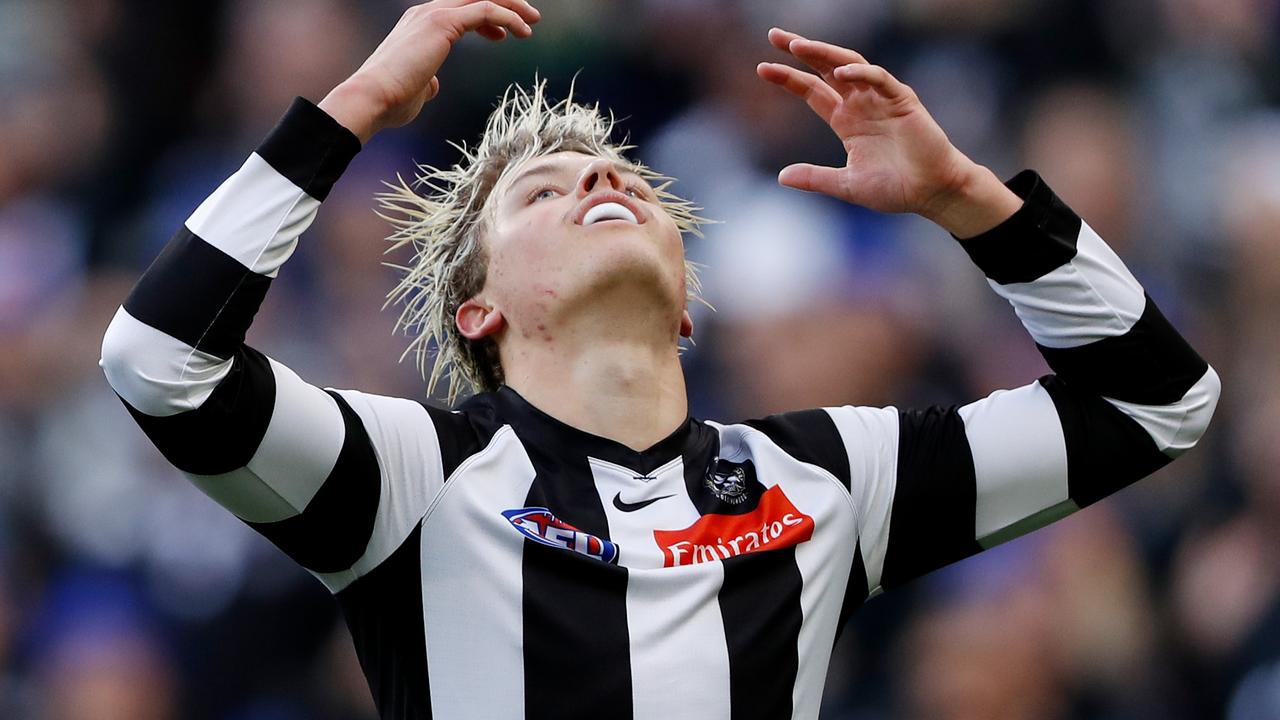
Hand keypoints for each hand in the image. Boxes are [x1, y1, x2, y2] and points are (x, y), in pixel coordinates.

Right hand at [320, 0, 540, 142]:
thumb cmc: (392, 100)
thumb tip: (434, 86)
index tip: (504, 34)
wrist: (374, 97)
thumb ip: (427, 82)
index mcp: (419, 24)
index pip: (460, 9)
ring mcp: (434, 14)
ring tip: (531, 23)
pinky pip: (484, 10)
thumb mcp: (416, 88)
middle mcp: (426, 12)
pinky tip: (521, 31)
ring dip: (511, 7)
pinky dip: (507, 17)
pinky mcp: (443, 23)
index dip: (486, 18)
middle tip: (528, 19)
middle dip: (504, 4)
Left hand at [757, 28, 1019, 236]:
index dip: (789, 78)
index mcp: (846, 121)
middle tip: (775, 35)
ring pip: (850, 65)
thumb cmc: (895, 188)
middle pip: (826, 69)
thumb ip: (815, 178)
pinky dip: (862, 73)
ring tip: (798, 45)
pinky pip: (880, 79)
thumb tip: (781, 177)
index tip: (762, 68)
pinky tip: (840, 72)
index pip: (812, 90)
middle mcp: (861, 104)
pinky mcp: (903, 101)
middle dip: (802, 50)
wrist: (932, 193)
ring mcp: (882, 99)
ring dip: (825, 53)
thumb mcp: (846, 185)